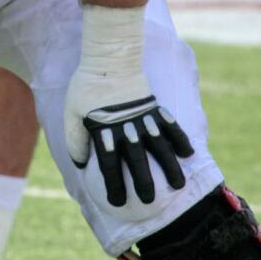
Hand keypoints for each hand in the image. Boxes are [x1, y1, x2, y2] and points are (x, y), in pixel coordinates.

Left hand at [64, 82, 193, 205]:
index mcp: (104, 130)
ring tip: (178, 185)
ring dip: (170, 167)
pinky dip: (180, 139)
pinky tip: (189, 154)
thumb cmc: (85, 86)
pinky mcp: (154, 106)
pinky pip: (170, 125)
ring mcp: (143, 117)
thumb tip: (79, 164)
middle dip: (144, 182)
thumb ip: (75, 139)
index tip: (118, 202)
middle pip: (137, 160)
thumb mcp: (71, 113)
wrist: (108, 57)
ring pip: (159, 147)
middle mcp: (126, 128)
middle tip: (149, 200)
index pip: (109, 164)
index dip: (113, 184)